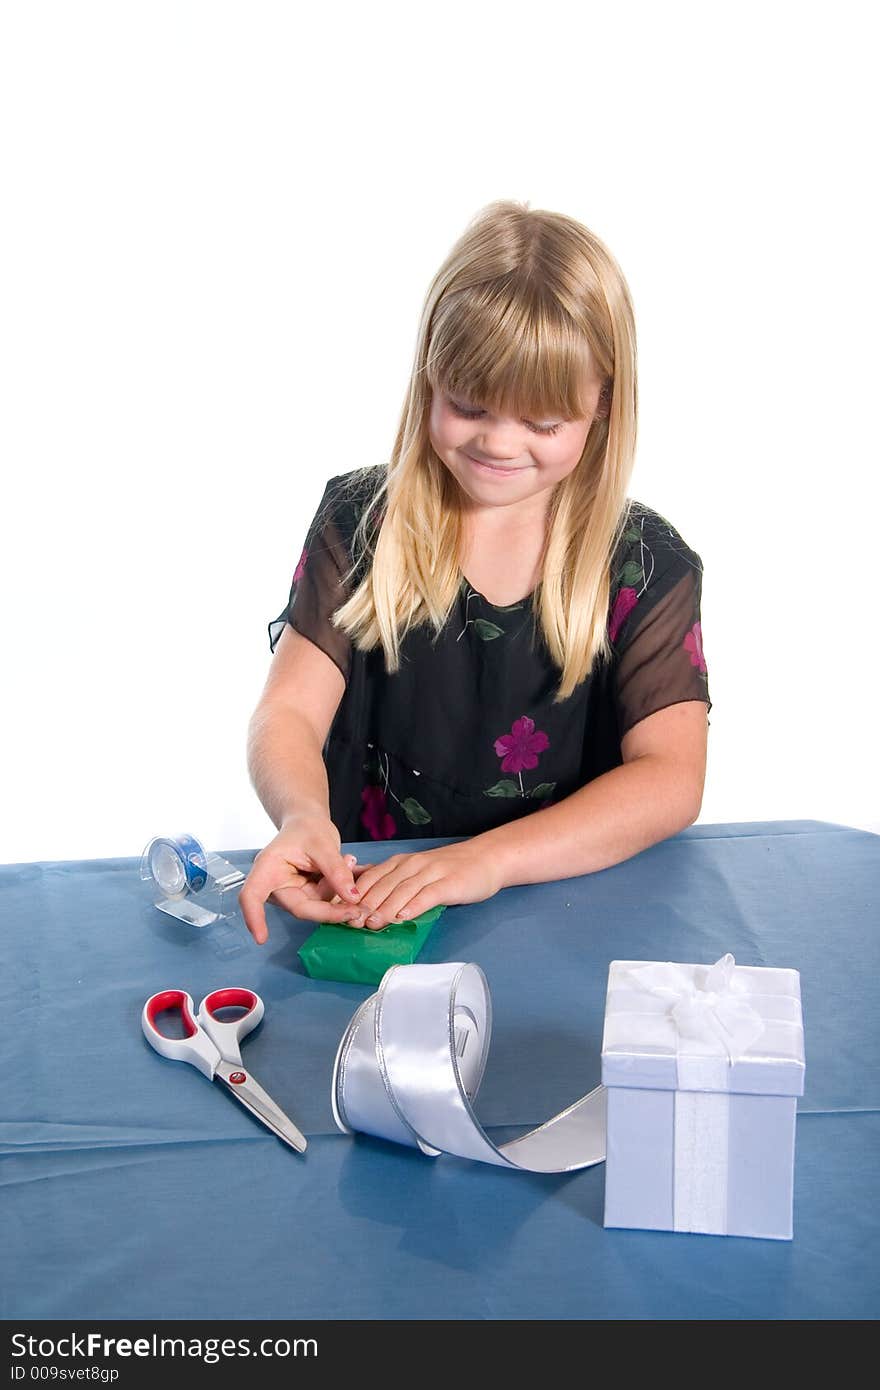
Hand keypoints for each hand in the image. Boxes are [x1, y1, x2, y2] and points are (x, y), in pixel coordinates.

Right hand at [238, 813, 363, 944]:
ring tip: (347, 859)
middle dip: (330, 909)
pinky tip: (347, 865)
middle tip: (356, 908)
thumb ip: (336, 870)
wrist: (309, 822)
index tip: (261, 938)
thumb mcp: (323, 844)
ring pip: (318, 906)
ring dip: (338, 890)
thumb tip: (352, 898)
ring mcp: (292, 892)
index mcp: (267, 868)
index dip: (254, 918)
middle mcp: (276, 885)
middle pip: (300, 908)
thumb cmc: (307, 828)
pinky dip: (340, 888)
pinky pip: (326, 901)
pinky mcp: (306, 895)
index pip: (253, 896)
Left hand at [343, 839, 503, 929]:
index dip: (355, 895)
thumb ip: (393, 880)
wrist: (485, 859)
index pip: (371, 878)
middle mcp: (413, 865)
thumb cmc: (449, 869)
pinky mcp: (448, 883)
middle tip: (352, 923)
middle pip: (383, 886)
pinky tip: (403, 917)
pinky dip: (414, 906)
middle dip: (365, 905)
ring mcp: (431, 873)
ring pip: (402, 891)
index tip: (341, 912)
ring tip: (372, 924)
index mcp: (401, 862)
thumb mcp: (416, 870)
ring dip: (385, 909)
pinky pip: (428, 895)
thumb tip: (363, 895)